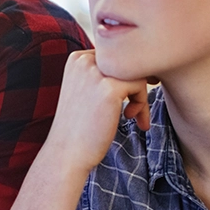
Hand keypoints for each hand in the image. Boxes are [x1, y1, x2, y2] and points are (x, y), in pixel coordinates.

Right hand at [44, 50, 149, 172]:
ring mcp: (96, 73)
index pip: (116, 56)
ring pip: (136, 72)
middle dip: (135, 86)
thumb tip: (141, 65)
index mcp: (77, 58)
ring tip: (134, 116)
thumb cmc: (80, 127)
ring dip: (140, 95)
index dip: (124, 78)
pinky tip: (131, 118)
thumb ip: (102, 74)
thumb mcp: (86, 91)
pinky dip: (142, 103)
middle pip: (128, 61)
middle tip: (133, 109)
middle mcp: (84, 60)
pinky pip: (141, 85)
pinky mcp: (110, 88)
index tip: (123, 101)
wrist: (67, 153)